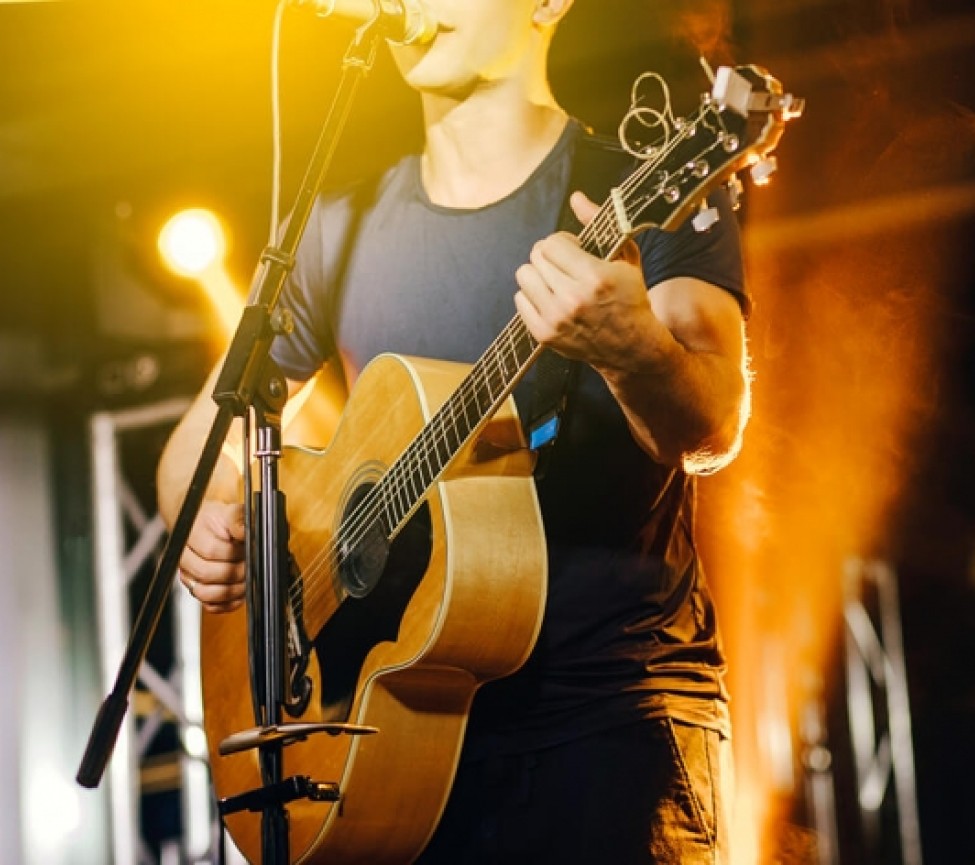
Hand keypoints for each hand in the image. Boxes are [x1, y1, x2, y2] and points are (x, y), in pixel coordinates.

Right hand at [178, 500, 245, 612]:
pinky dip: (229, 603)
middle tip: (249, 564)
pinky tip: (240, 591)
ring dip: (232, 589)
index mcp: (190, 536)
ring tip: (246, 578)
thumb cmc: (220, 521)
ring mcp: (190, 578)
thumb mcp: (231, 512)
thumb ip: (238, 518)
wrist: (208, 529)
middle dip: (235, 571)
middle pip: (207, 574)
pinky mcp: (199, 591)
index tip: (247, 548)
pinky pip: (211, 606)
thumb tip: (244, 531)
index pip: (211, 550)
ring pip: (206, 594)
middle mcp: (186, 560)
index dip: (234, 552)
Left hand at [514, 191, 653, 369]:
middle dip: (550, 256)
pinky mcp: (544, 335)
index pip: (552, 243)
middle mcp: (573, 299)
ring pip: (524, 276)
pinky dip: (532, 296)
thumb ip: (599, 223)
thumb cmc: (630, 299)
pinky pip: (520, 300)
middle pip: (536, 257)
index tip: (574, 250)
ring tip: (556, 282)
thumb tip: (576, 198)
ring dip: (539, 275)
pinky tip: (550, 299)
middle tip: (565, 266)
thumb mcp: (626, 258)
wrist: (631, 348)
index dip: (563, 243)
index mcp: (595, 277)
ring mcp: (556, 319)